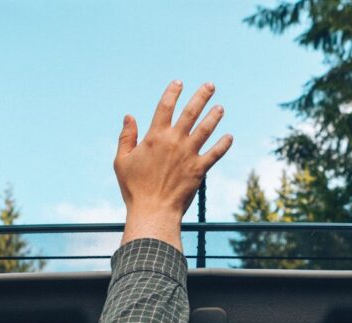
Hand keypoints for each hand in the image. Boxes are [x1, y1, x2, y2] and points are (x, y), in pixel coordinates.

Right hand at [114, 80, 232, 250]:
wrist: (153, 212)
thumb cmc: (134, 189)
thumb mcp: (122, 161)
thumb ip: (126, 137)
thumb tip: (129, 117)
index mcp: (155, 136)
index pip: (165, 106)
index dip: (172, 92)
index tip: (179, 82)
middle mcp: (175, 141)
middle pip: (191, 111)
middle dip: (201, 96)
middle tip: (210, 85)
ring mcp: (189, 154)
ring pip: (206, 129)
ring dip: (214, 116)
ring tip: (220, 107)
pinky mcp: (200, 169)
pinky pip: (215, 153)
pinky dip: (224, 144)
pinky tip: (229, 137)